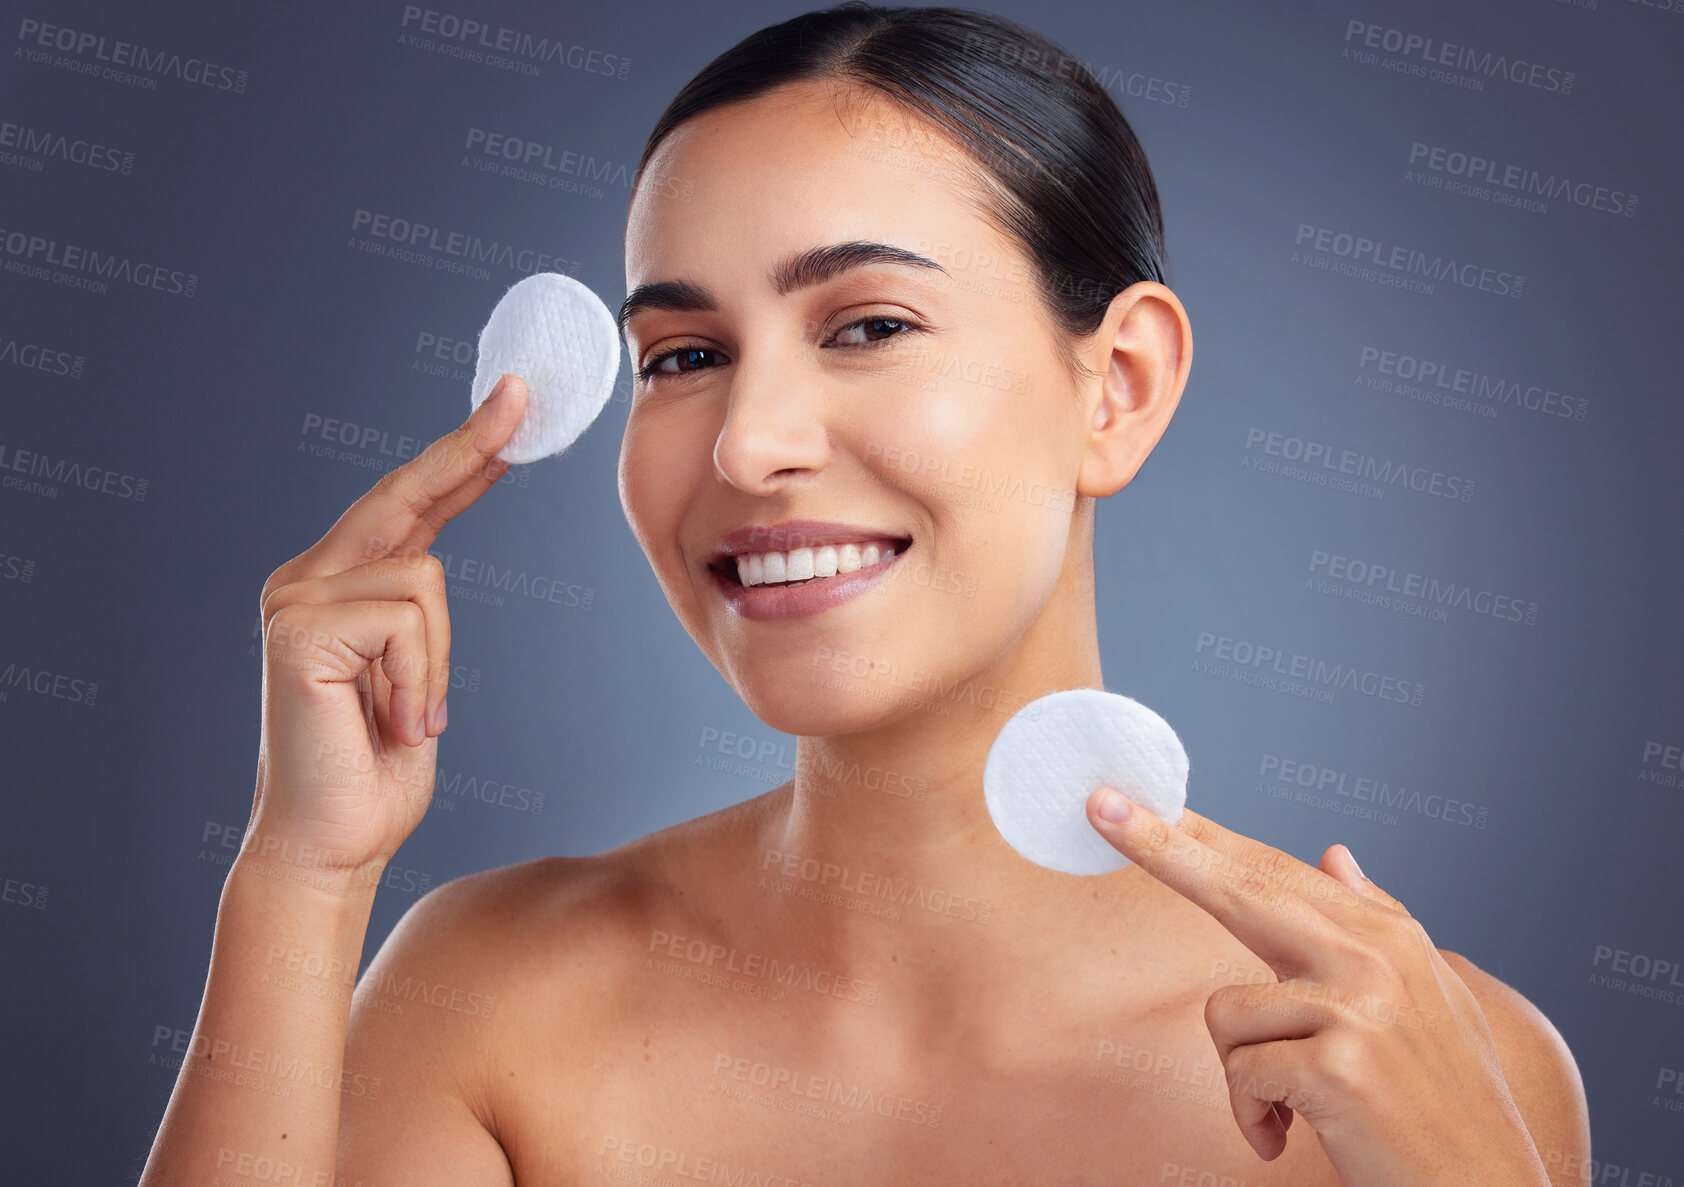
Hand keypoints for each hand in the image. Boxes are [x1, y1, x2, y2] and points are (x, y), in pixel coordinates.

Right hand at [248, 375, 527, 885]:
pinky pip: (407, 622)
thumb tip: (430, 567)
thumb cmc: (375, 772)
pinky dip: (420, 681)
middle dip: (466, 446)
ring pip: (424, 580)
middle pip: (402, 495)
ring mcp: (295, 600)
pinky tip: (390, 722)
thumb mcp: (413, 678)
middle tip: (519, 394)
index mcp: (334, 587)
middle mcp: (305, 581)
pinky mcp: (298, 629)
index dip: (459, 460)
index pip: (407, 508)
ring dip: (436, 666)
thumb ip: (413, 620)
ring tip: (406, 719)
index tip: (508, 413)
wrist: (332, 845)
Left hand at [1086, 791, 1548, 1186]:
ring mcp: (1359, 1007)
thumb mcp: (1427, 1004)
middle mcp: (1375, 957)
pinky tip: (1287, 1134)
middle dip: (1163, 845)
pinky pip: (1240, 1074)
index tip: (1136, 800)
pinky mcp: (1339, 1064)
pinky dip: (1251, 1116)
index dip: (1201, 834)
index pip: (1275, 870)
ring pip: (1225, 1014)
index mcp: (1388, 937)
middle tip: (1100, 806)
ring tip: (1289, 1107)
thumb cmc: (1447, 1108)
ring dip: (1241, 1075)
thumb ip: (1377, 925)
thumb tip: (1335, 854)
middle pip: (1242, 887)